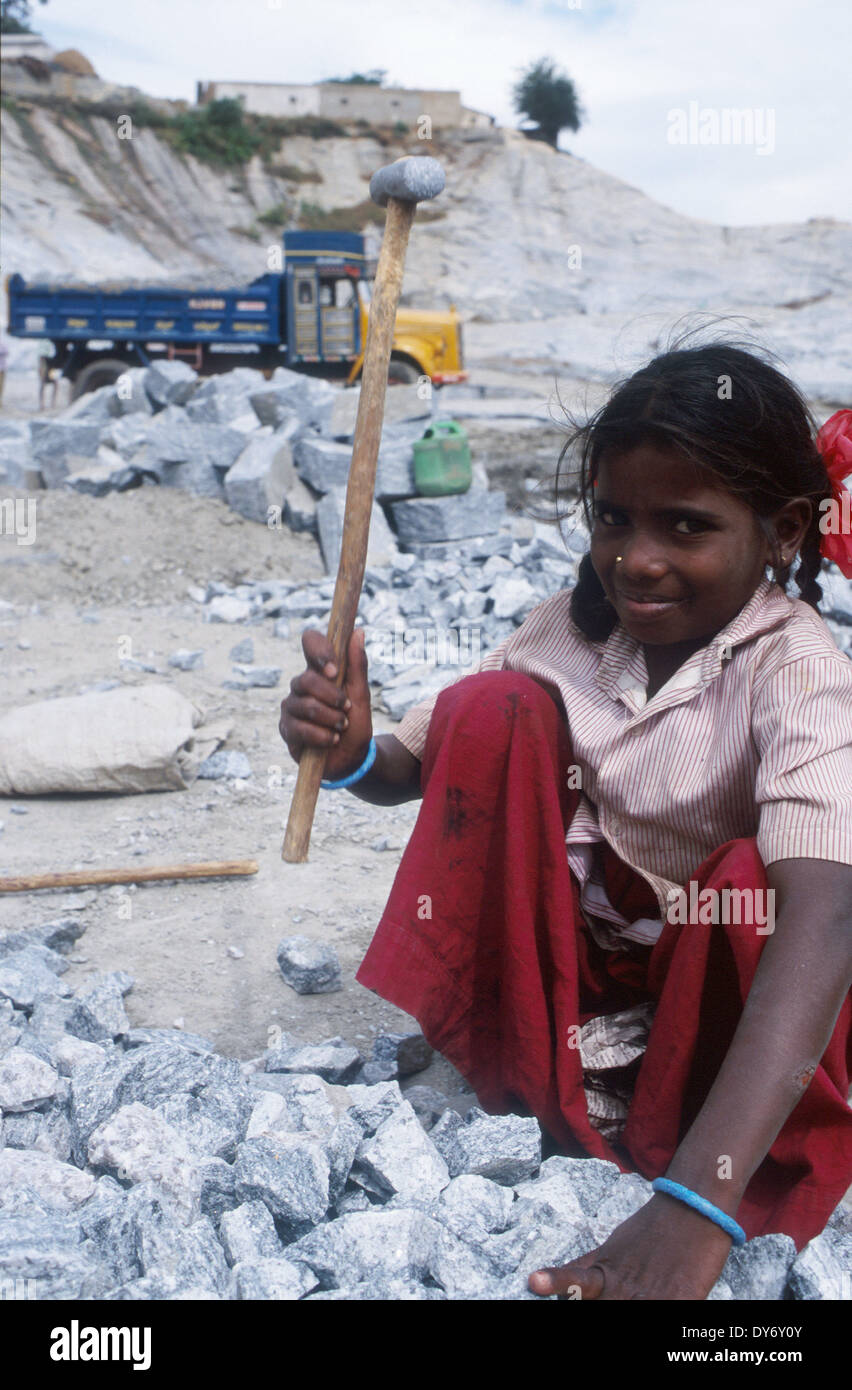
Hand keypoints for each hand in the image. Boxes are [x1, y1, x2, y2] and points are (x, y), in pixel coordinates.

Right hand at [279, 627, 373, 781]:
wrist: (352, 759)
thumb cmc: (355, 724)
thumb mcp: (362, 696)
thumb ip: (358, 666)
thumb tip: (359, 632)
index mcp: (320, 671)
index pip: (310, 642)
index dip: (319, 651)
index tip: (334, 670)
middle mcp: (301, 686)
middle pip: (306, 679)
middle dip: (332, 697)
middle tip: (346, 708)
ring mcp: (291, 707)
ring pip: (305, 705)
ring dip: (331, 719)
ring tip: (341, 727)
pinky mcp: (286, 730)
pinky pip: (300, 728)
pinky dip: (322, 736)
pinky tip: (331, 740)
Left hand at [527, 1192, 732, 1300]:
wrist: (692, 1208)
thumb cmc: (650, 1231)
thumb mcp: (613, 1246)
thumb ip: (587, 1267)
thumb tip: (555, 1282)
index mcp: (604, 1272)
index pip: (574, 1283)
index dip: (554, 1282)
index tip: (533, 1281)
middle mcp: (623, 1287)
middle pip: (606, 1308)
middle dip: (605, 1307)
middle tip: (612, 1296)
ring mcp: (651, 1296)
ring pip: (631, 1312)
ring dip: (632, 1306)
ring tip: (639, 1296)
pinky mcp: (681, 1300)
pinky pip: (668, 1316)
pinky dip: (662, 1309)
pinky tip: (668, 1299)